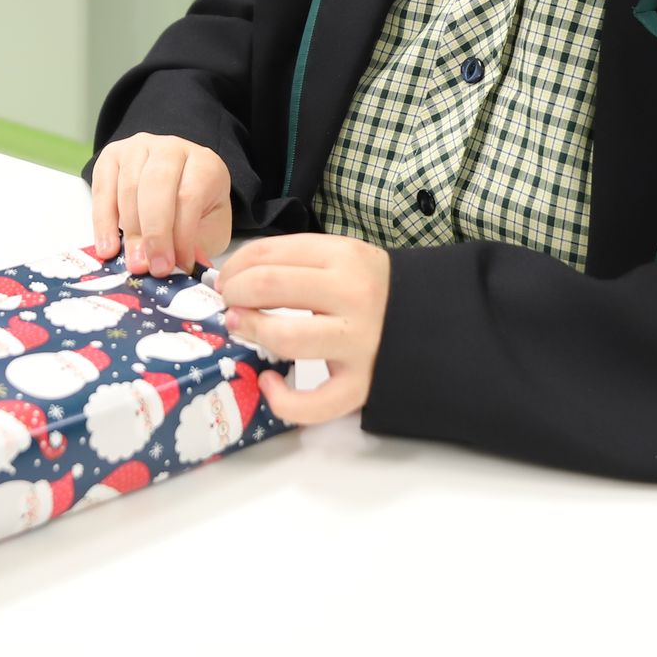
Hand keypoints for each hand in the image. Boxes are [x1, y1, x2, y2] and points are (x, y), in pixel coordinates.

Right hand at [90, 133, 232, 277]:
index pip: (189, 196)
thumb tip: (185, 268)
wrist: (173, 186)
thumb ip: (197, 245)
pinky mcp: (111, 155)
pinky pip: (103, 189)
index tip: (175, 266)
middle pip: (157, 186)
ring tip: (132, 264)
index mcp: (204, 164)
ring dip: (129, 231)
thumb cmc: (194, 211)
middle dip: (152, 232)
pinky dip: (103, 222)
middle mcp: (171, 148)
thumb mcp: (208, 229)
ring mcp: (138, 148)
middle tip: (148, 267)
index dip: (181, 234)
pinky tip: (108, 248)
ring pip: (129, 187)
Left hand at [216, 234, 389, 424]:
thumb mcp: (341, 258)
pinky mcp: (360, 386)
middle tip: (230, 304)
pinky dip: (280, 398)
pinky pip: (312, 403)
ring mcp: (358, 344)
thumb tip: (234, 275)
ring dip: (251, 331)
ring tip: (242, 329)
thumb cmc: (372, 290)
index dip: (234, 267)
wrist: (430, 322)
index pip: (269, 254)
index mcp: (344, 258)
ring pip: (284, 336)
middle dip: (235, 294)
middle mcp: (352, 296)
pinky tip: (270, 381)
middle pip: (269, 287)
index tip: (226, 280)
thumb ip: (294, 262)